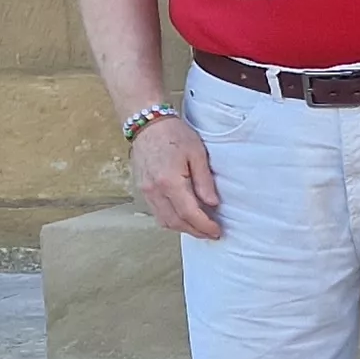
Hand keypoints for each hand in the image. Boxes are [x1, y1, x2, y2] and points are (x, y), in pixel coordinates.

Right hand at [130, 118, 223, 239]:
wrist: (148, 125)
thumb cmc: (174, 135)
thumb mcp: (197, 154)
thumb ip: (204, 181)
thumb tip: (212, 204)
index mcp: (169, 181)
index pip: (189, 213)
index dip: (204, 226)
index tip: (217, 231)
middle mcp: (155, 190)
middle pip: (176, 222)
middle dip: (195, 231)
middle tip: (212, 233)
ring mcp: (146, 191)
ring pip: (164, 221)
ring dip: (183, 228)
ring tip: (200, 228)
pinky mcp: (143, 190)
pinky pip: (157, 213)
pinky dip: (171, 220)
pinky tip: (184, 218)